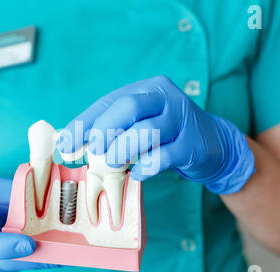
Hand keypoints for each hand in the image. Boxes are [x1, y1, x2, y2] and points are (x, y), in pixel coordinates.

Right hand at [0, 177, 59, 271]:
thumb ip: (20, 197)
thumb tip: (51, 199)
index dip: (7, 246)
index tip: (30, 245)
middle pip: (2, 260)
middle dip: (33, 259)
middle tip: (59, 255)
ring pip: (11, 266)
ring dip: (37, 261)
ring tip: (62, 255)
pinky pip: (15, 265)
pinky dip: (33, 260)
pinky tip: (53, 254)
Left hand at [57, 76, 254, 193]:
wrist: (213, 143)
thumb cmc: (166, 134)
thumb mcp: (140, 123)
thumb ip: (111, 128)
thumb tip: (70, 142)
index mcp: (148, 89)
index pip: (109, 101)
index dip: (85, 123)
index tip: (66, 145)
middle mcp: (166, 98)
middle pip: (130, 107)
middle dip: (105, 130)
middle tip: (95, 151)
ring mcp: (181, 120)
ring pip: (147, 131)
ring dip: (124, 150)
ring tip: (114, 163)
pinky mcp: (192, 145)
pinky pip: (164, 156)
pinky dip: (146, 167)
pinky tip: (138, 174)